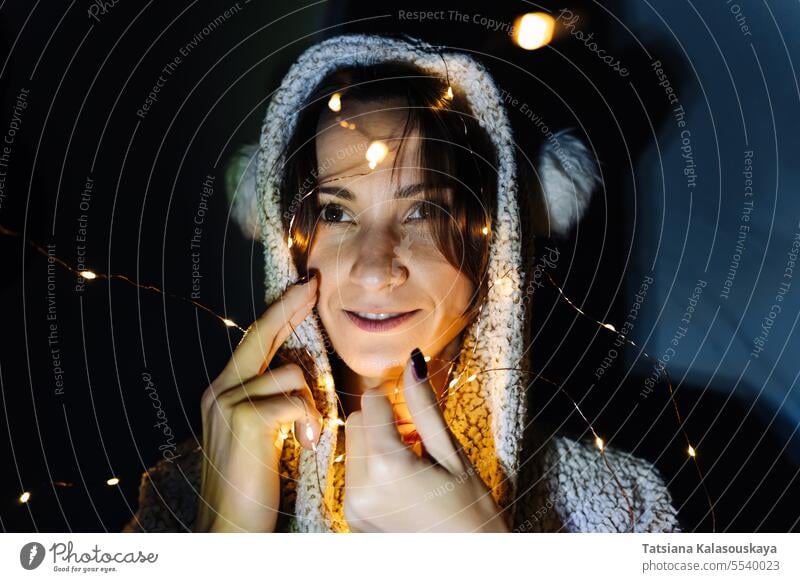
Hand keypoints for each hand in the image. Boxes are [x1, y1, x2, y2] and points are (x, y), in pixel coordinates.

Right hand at [193, 275, 322, 531]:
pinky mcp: (245, 419)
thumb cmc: (250, 487)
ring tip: (309, 438)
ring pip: (290, 374)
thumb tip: (299, 380)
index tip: (302, 289)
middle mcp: (220, 390)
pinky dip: (310, 421)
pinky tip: (307, 445)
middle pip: (262, 335)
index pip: (256, 341)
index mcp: (223, 392)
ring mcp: (228, 402)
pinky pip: (295, 400)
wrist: (229, 529)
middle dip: (291, 307)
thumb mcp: (260, 438)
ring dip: (311, 403)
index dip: (279, 312)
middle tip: (314, 285)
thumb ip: (271, 404)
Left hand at [343, 348, 509, 531]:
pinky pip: (353, 475)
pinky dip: (372, 469)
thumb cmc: (471, 513)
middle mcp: (360, 487)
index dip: (396, 399)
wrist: (470, 567)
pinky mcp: (353, 519)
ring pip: (352, 447)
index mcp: (387, 465)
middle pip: (356, 422)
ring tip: (411, 464)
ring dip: (376, 445)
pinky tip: (401, 484)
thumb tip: (413, 361)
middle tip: (417, 440)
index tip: (416, 415)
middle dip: (383, 422)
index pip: (371, 401)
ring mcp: (353, 507)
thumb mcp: (452, 454)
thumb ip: (425, 408)